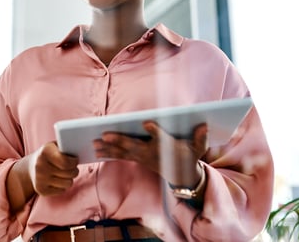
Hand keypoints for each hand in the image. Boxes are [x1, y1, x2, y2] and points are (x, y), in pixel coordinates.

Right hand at [27, 141, 79, 195]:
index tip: (75, 160)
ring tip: (65, 174)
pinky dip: (62, 186)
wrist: (30, 167)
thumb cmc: (48, 154)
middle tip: (72, 168)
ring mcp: (40, 179)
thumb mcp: (54, 146)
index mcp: (45, 152)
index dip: (74, 162)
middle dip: (74, 170)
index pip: (66, 162)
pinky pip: (62, 190)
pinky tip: (57, 180)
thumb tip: (81, 151)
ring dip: (69, 179)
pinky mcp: (41, 190)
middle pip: (69, 173)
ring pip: (68, 183)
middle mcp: (40, 166)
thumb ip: (65, 147)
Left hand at [93, 121, 207, 185]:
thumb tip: (204, 125)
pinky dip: (109, 153)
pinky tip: (97, 150)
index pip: (160, 138)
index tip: (146, 123)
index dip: (154, 130)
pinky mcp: (138, 159)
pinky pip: (121, 156)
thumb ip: (200, 137)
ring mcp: (143, 157)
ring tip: (94, 144)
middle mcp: (151, 153)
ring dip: (108, 149)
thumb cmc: (188, 156)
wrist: (181, 176)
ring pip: (123, 152)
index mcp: (165, 147)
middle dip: (119, 141)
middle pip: (134, 146)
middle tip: (105, 135)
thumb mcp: (198, 148)